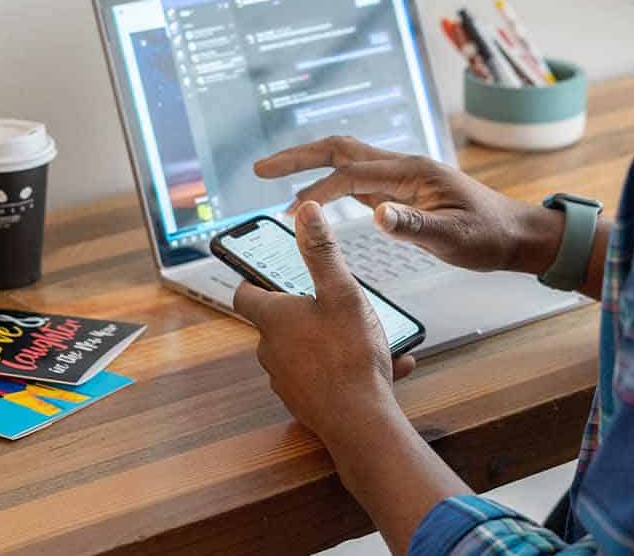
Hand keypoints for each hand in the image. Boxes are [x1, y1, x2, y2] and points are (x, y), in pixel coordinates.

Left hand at [233, 201, 415, 442]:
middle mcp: (271, 350)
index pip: (245, 294)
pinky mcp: (305, 403)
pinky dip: (348, 368)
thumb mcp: (341, 292)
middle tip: (334, 301)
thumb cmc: (349, 355)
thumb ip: (322, 252)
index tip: (265, 271)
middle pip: (278, 322)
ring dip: (333, 341)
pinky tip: (388, 367)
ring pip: (305, 350)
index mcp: (274, 319)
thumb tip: (306, 212)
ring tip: (372, 337)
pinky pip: (325, 377)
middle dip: (305, 310)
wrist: (360, 422)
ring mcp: (286, 380)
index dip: (253, 280)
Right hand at [255, 136, 559, 274]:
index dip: (316, 187)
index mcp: (412, 172)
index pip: (351, 174)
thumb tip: (376, 217)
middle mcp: (402, 167)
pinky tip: (314, 196)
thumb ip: (416, 227)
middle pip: (340, 150)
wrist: (515, 235)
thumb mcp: (455, 238)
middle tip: (259, 169)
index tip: (287, 206)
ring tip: (274, 177)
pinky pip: (357, 179)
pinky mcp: (401, 192)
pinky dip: (328, 182)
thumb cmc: (489, 236)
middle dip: (298, 157)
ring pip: (346, 160)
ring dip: (309, 165)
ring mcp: (401, 178)